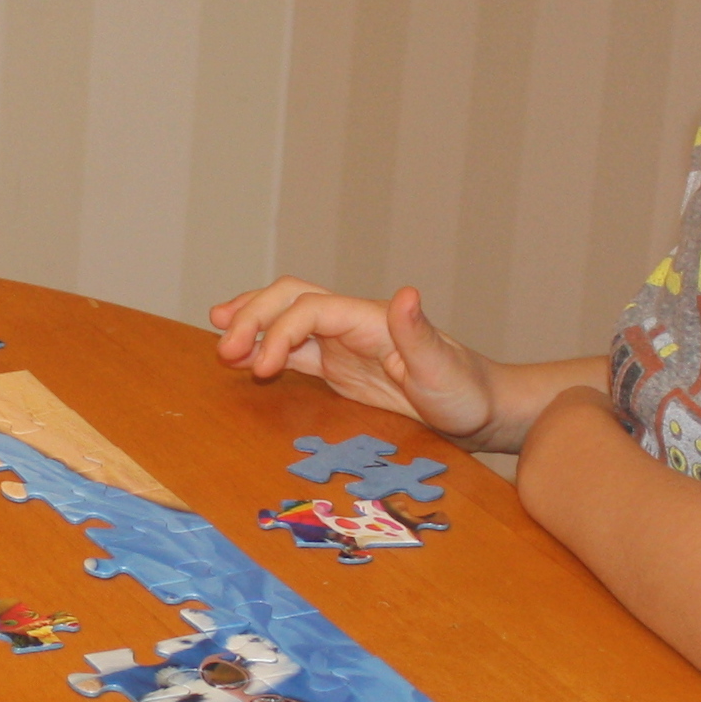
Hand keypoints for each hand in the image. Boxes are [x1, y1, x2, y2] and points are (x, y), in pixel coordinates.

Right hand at [209, 278, 503, 446]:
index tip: (261, 369)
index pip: (310, 308)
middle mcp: (352, 323)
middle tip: (224, 349)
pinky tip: (245, 359)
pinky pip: (293, 350)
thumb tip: (405, 293)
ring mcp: (343, 343)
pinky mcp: (339, 366)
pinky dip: (266, 350)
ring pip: (285, 318)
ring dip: (252, 325)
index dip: (279, 332)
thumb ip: (419, 333)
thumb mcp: (445, 369)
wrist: (479, 408)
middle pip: (290, 299)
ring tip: (221, 342)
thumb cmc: (467, 391)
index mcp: (371, 319)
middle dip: (252, 317)